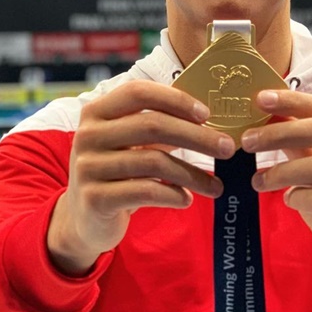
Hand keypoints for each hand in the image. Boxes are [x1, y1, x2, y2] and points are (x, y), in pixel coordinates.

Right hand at [48, 80, 235, 274]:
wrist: (84, 219)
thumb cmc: (119, 171)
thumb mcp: (131, 142)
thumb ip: (159, 124)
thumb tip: (208, 116)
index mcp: (97, 112)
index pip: (139, 92)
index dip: (175, 99)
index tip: (206, 113)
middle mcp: (88, 135)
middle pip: (152, 125)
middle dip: (197, 136)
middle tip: (227, 148)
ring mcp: (88, 167)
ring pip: (154, 162)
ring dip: (193, 175)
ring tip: (216, 186)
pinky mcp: (95, 199)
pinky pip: (146, 192)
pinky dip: (173, 195)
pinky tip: (187, 199)